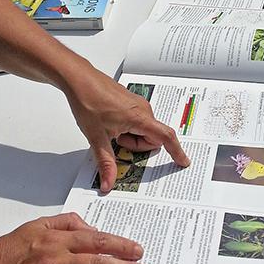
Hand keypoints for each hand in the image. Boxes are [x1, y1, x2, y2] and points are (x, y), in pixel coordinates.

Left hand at [64, 66, 189, 191]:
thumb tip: (109, 183)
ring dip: (129, 137)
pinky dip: (127, 129)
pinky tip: (110, 124)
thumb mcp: (97, 138)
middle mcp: (143, 110)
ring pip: (142, 131)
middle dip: (135, 146)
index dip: (176, 151)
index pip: (165, 137)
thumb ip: (106, 163)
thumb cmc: (88, 101)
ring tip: (109, 130)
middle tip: (115, 141)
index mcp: (139, 118)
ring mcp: (137, 105)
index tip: (183, 162)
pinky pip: (137, 122)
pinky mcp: (131, 103)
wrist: (79, 80)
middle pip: (151, 138)